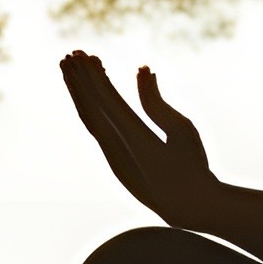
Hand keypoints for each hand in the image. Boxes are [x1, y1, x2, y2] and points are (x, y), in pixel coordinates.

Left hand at [59, 51, 220, 229]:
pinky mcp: (113, 162)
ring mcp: (112, 159)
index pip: (107, 102)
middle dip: (78, 80)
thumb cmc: (193, 167)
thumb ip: (157, 101)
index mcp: (136, 141)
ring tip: (71, 69)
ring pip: (89, 120)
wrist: (189, 208)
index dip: (94, 77)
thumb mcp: (182, 130)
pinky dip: (90, 108)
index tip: (85, 56)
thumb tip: (141, 69)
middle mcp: (117, 151)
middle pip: (90, 109)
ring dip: (79, 93)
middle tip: (70, 54)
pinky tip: (89, 94)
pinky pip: (96, 130)